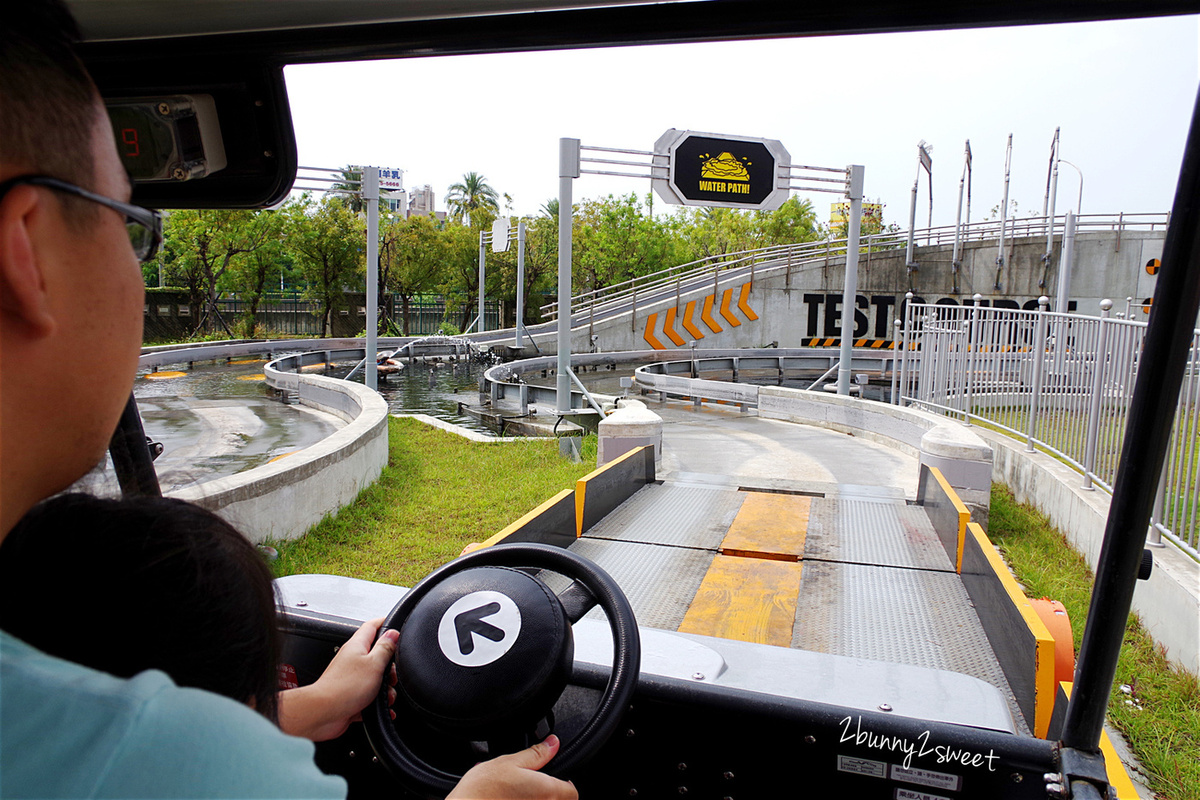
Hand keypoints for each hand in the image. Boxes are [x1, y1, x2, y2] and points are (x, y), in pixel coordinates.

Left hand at [278, 617, 398, 740]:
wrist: (324, 713)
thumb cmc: (344, 688)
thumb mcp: (374, 664)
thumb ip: (385, 648)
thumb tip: (393, 633)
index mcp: (356, 646)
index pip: (372, 626)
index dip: (385, 623)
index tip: (396, 626)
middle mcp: (351, 659)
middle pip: (376, 655)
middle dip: (389, 667)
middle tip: (392, 675)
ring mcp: (350, 678)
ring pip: (374, 678)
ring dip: (385, 688)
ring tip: (386, 695)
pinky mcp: (350, 695)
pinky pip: (368, 696)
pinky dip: (377, 702)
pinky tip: (383, 708)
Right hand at [447, 735, 576, 799]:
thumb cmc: (482, 791)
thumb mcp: (508, 762)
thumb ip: (535, 754)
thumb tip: (553, 743)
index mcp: (547, 791)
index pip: (572, 791)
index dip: (566, 783)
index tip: (554, 777)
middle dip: (549, 792)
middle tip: (530, 784)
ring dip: (533, 798)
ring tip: (515, 793)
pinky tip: (505, 799)